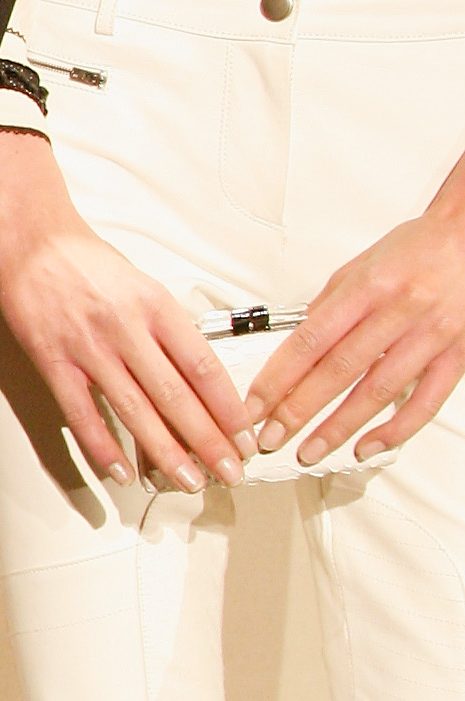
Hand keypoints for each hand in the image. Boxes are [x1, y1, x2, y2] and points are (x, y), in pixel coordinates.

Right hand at [0, 128, 249, 489]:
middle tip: (229, 471)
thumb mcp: (145, 286)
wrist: (34, 243)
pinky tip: (123, 471)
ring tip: (187, 480)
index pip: (203, 366)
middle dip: (207, 441)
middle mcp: (126, 329)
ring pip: (135, 411)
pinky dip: (104, 448)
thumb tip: (199, 379)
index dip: (227, 407)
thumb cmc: (90, 264)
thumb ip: (170, 330)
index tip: (243, 434)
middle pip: (176, 397)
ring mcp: (89, 349)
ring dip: (165, 453)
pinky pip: (83, 415)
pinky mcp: (55, 363)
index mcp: (156, 307)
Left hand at [247, 194, 464, 462]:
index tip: (255, 405)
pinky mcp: (457, 356)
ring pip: (378, 392)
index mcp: (368, 287)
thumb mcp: (360, 266)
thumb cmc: (417, 249)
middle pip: (339, 370)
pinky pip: (424, 402)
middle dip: (299, 410)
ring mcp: (431, 337)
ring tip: (310, 451)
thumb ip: (329, 307)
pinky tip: (366, 447)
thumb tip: (296, 345)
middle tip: (271, 438)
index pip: (311, 340)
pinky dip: (394, 431)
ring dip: (339, 428)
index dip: (278, 378)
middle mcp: (399, 312)